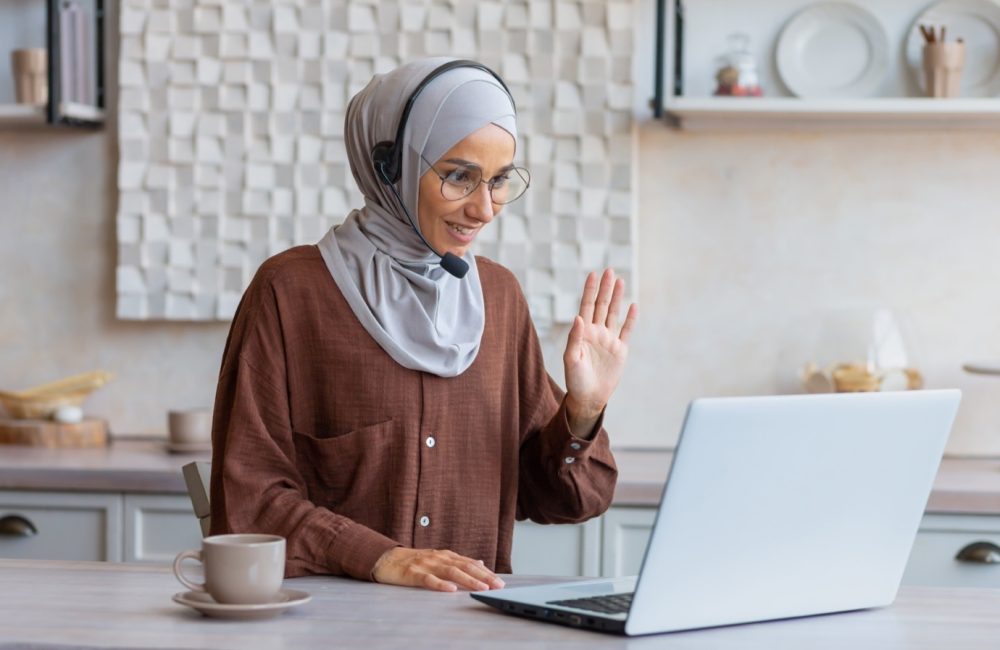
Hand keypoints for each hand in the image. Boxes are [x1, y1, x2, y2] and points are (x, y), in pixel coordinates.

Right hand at [371, 547, 505, 592]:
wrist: (386, 558)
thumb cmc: (414, 561)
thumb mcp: (439, 558)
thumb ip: (459, 561)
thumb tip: (480, 562)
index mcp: (446, 555)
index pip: (470, 564)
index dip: (486, 572)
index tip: (500, 582)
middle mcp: (439, 557)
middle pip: (465, 566)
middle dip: (483, 576)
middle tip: (498, 585)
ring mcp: (426, 564)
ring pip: (451, 572)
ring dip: (468, 580)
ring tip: (481, 587)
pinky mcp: (413, 573)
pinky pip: (429, 579)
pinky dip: (441, 585)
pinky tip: (451, 590)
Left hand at [563, 269, 637, 437]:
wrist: (589, 398)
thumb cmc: (575, 380)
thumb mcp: (571, 359)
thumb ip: (575, 338)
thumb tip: (578, 317)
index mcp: (582, 333)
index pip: (586, 307)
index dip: (589, 291)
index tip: (592, 274)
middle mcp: (596, 333)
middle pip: (601, 305)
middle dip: (605, 288)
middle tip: (608, 270)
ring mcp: (609, 340)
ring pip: (613, 313)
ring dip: (616, 297)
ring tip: (619, 280)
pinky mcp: (620, 350)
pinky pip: (627, 331)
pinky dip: (630, 319)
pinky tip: (633, 305)